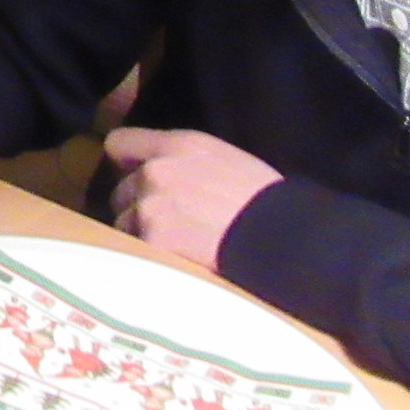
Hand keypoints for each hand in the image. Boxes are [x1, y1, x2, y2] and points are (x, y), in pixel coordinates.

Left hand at [103, 127, 282, 266]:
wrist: (290, 241)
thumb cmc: (270, 205)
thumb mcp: (228, 163)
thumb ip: (187, 164)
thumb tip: (163, 175)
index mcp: (178, 146)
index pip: (119, 144)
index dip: (126, 165)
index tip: (137, 182)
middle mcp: (156, 170)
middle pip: (121, 192)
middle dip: (139, 209)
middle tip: (171, 230)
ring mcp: (151, 206)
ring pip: (124, 225)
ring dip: (143, 238)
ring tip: (178, 252)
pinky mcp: (153, 241)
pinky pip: (136, 253)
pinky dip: (152, 261)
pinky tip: (177, 265)